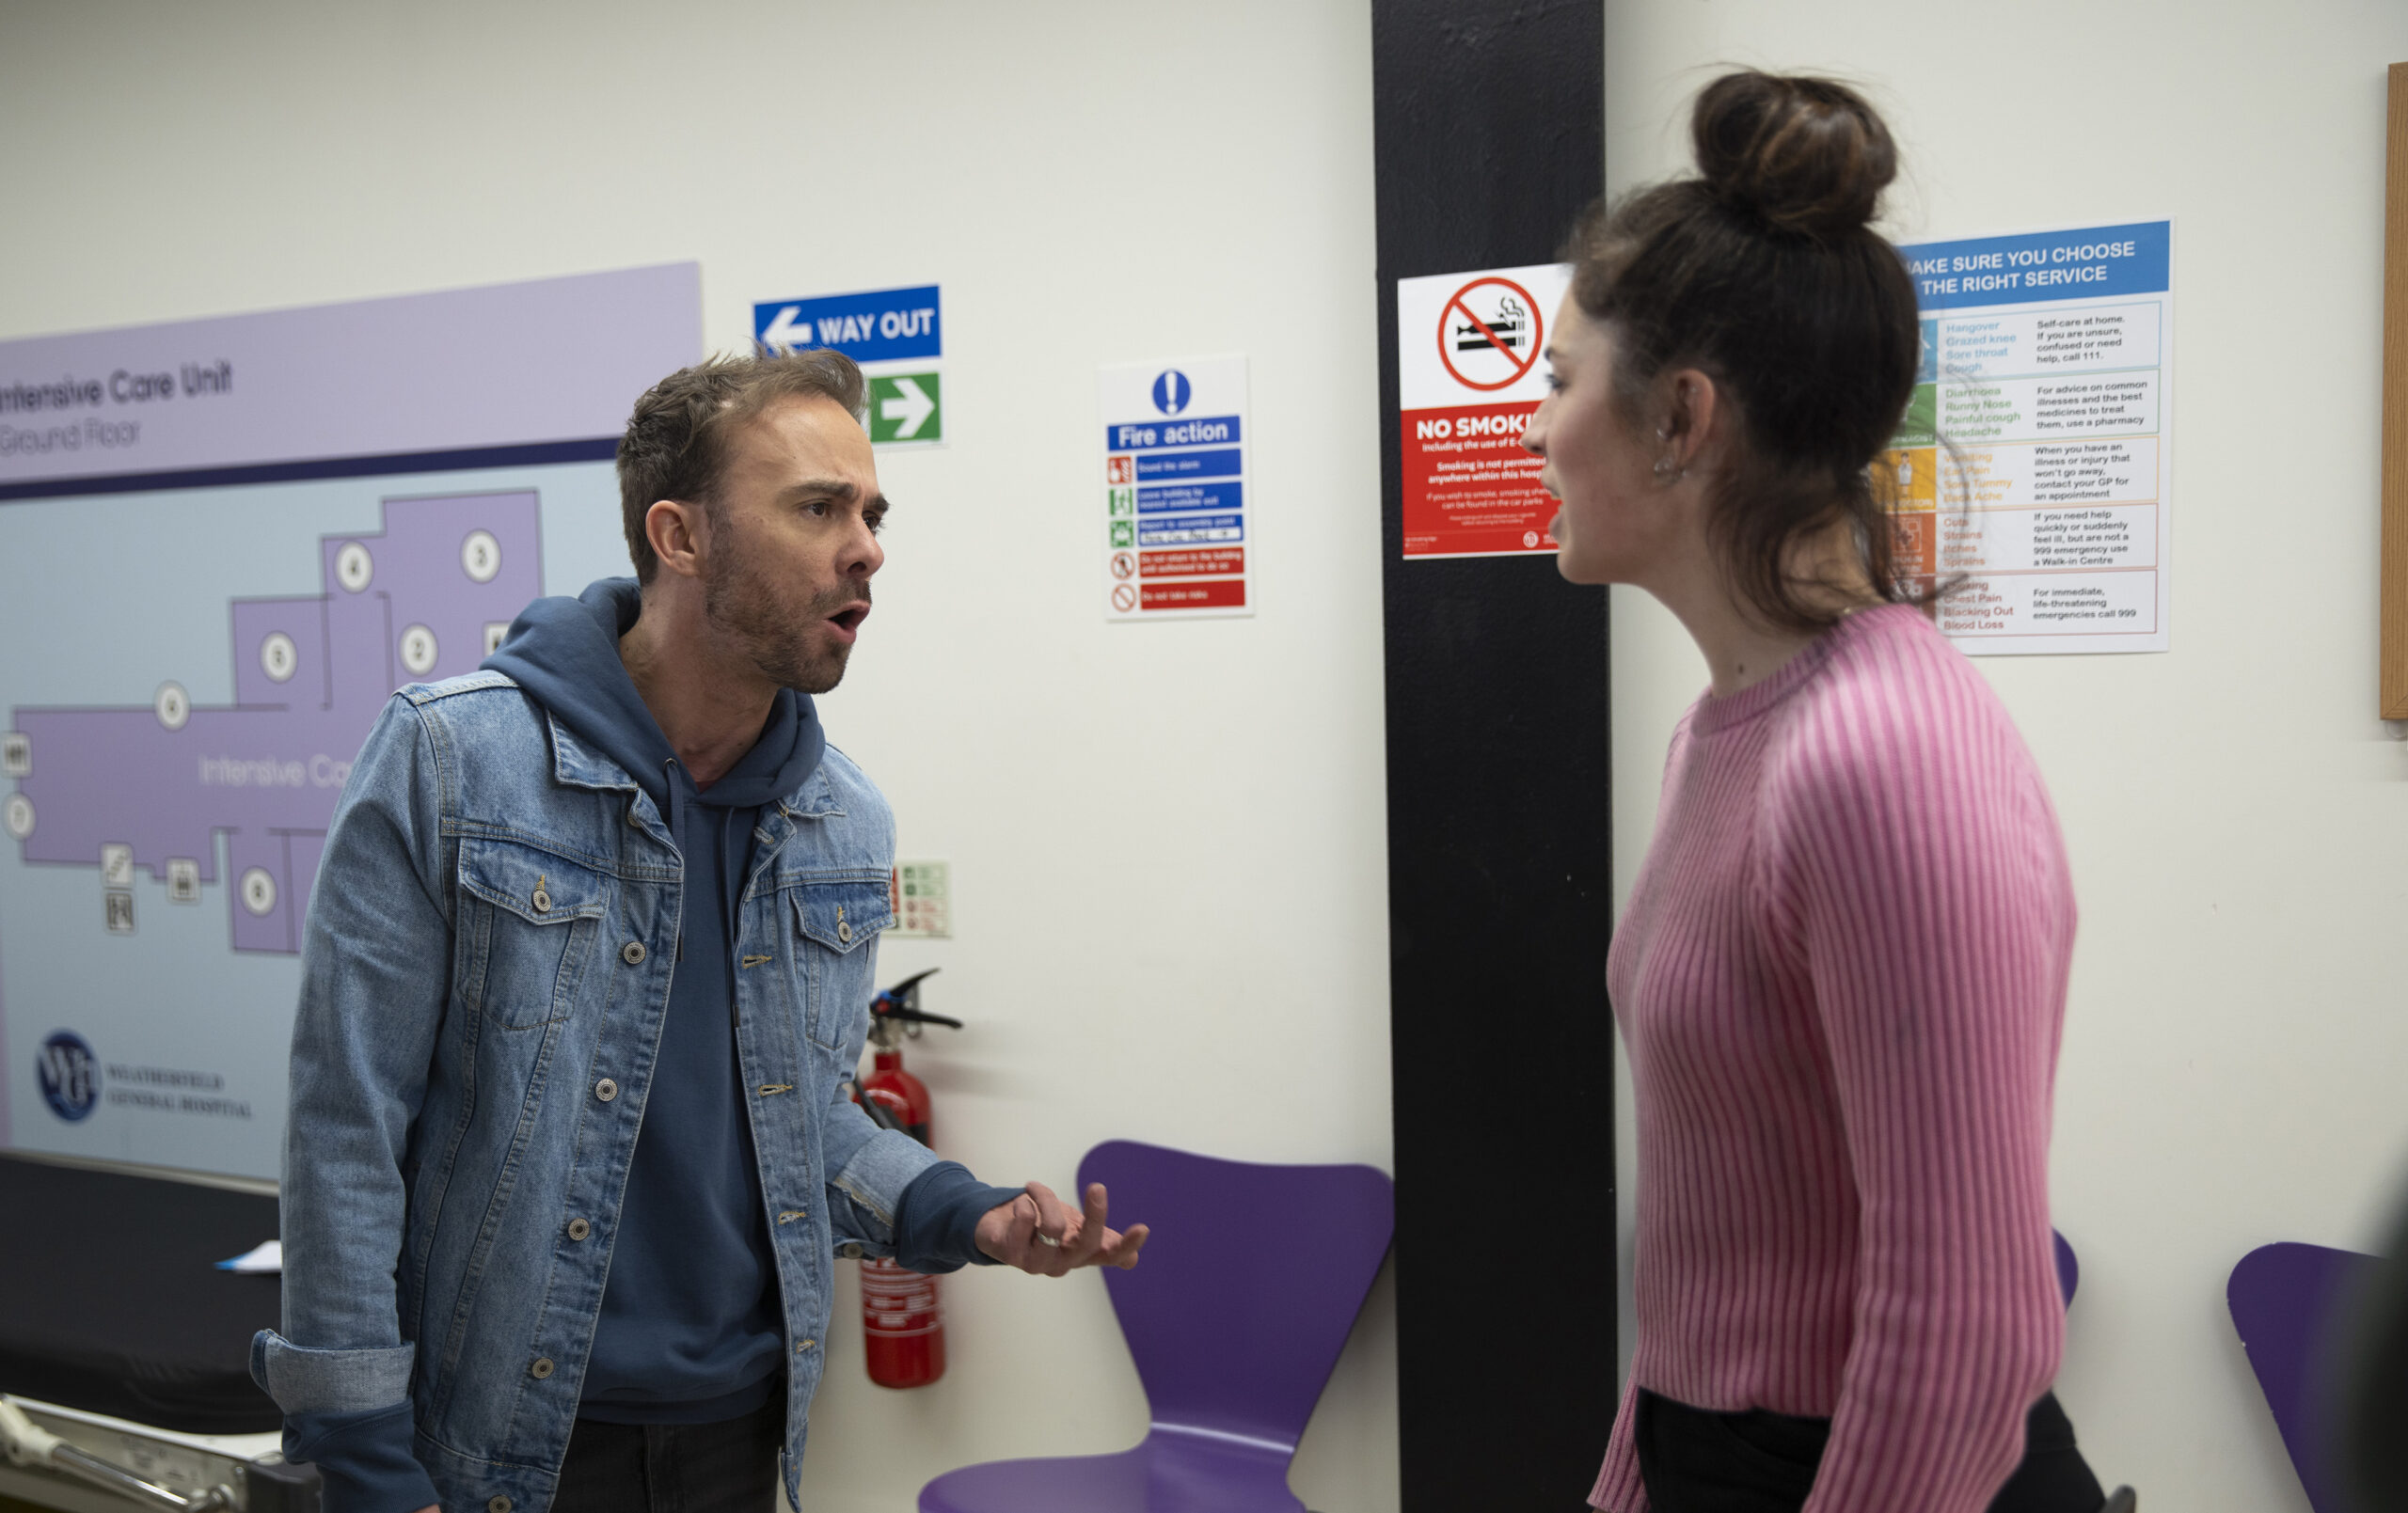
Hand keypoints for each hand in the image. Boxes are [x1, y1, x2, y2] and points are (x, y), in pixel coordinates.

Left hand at [974, 1181, 1147, 1274]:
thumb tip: (1133, 1261)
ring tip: (1035, 1188)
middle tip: (1098, 1187)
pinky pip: (1026, 1220)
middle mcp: (1061, 1263)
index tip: (1143, 1227)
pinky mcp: (1010, 1253)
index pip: (1110, 1255)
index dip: (1127, 1245)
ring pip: (1053, 1227)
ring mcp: (1035, 1262)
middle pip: (1087, 1243)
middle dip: (1095, 1214)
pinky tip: (1020, 1203)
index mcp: (1080, 1254)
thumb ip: (1100, 1240)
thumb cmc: (1040, 1226)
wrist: (998, 1225)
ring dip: (1045, 1197)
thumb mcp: (1073, 1228)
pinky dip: (1026, 1201)